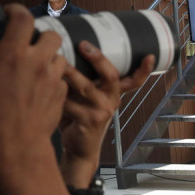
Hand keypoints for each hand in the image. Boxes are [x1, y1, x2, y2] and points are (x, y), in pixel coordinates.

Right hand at [0, 4, 66, 185]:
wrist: (15, 144)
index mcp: (11, 54)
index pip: (23, 17)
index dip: (17, 11)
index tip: (10, 15)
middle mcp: (36, 61)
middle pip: (50, 34)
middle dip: (40, 36)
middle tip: (27, 45)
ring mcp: (53, 77)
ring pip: (59, 55)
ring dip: (49, 57)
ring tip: (35, 66)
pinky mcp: (62, 92)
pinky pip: (62, 76)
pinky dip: (54, 76)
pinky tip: (40, 86)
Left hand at [59, 44, 154, 186]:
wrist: (78, 149)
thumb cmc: (79, 118)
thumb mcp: (86, 97)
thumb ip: (83, 80)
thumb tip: (64, 51)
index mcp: (114, 94)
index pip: (134, 81)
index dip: (143, 70)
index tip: (149, 56)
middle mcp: (112, 101)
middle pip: (112, 76)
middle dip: (99, 59)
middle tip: (84, 45)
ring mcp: (102, 112)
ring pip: (87, 88)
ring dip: (71, 73)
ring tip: (57, 62)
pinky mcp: (88, 121)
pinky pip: (71, 103)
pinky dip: (57, 95)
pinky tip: (45, 89)